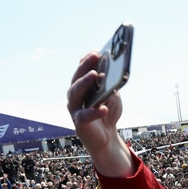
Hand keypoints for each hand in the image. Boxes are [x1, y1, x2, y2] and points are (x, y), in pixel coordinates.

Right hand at [67, 52, 130, 177]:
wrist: (106, 137)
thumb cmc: (107, 112)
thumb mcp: (112, 96)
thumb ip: (110, 85)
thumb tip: (112, 73)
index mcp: (82, 87)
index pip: (82, 70)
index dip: (87, 60)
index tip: (96, 51)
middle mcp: (75, 96)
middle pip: (77, 78)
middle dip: (85, 66)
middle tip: (95, 57)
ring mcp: (75, 109)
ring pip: (75, 93)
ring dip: (84, 83)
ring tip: (95, 75)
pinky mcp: (79, 123)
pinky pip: (84, 116)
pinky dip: (93, 112)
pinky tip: (103, 108)